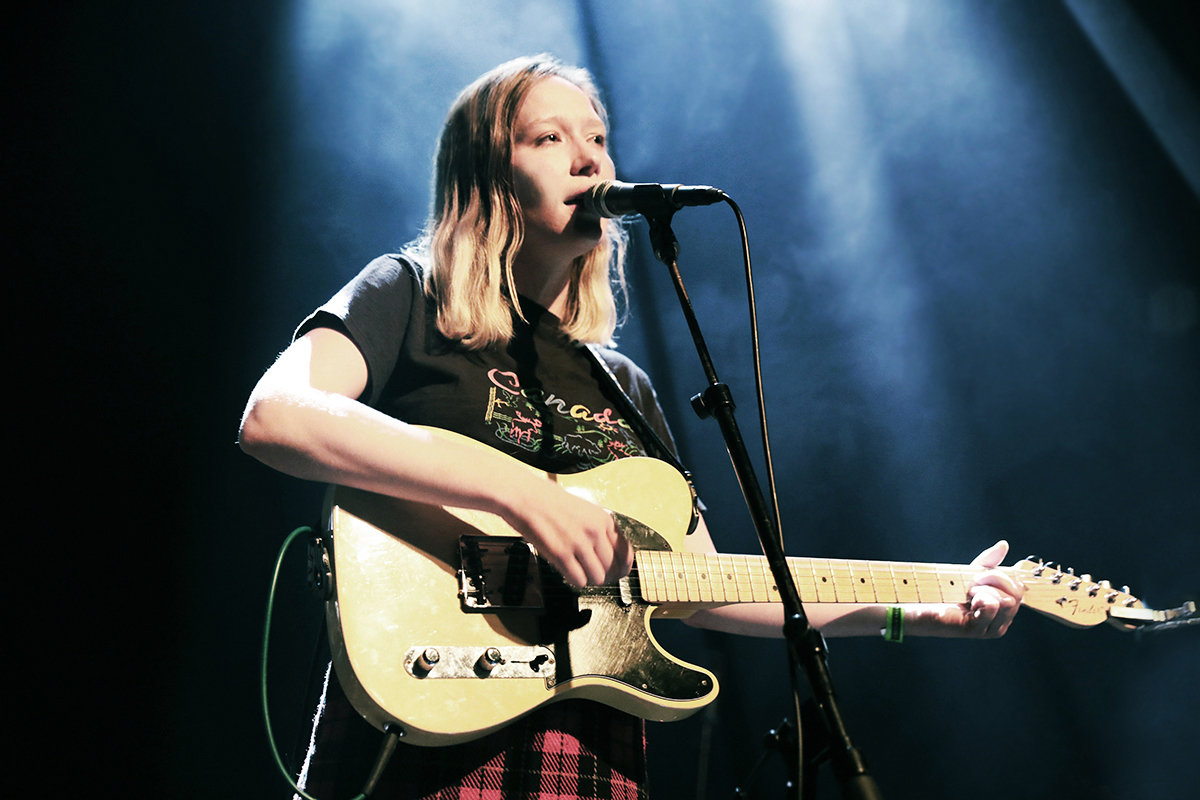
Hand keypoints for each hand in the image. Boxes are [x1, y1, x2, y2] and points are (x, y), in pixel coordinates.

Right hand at [501, 476, 632, 588]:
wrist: (525, 497)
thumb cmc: (550, 501)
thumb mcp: (585, 509)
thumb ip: (598, 528)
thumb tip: (607, 552)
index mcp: (604, 519)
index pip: (625, 551)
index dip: (623, 566)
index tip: (619, 572)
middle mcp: (595, 532)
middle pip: (612, 568)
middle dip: (606, 575)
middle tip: (596, 575)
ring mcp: (579, 544)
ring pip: (598, 578)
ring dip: (590, 579)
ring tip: (580, 573)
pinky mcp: (561, 555)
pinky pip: (579, 580)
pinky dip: (575, 580)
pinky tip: (569, 572)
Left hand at [949, 539, 1023, 637]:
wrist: (918, 604)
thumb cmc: (943, 591)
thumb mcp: (970, 573)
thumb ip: (989, 561)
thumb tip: (1004, 545)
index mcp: (1003, 610)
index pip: (1020, 590)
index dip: (1004, 576)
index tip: (981, 574)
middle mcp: (1001, 622)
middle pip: (1017, 595)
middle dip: (995, 580)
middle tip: (972, 582)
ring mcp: (990, 629)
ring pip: (1008, 601)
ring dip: (986, 589)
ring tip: (968, 593)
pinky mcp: (977, 630)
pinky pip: (992, 606)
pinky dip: (980, 597)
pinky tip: (967, 601)